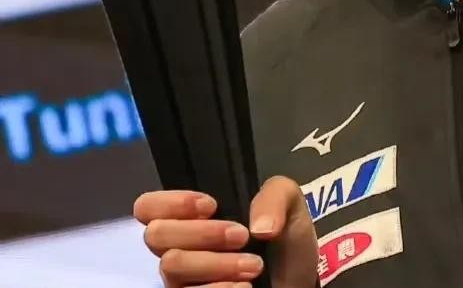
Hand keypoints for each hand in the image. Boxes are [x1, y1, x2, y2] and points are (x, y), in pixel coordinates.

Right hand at [134, 177, 317, 287]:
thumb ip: (274, 197)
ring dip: (217, 264)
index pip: (149, 206)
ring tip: (254, 266)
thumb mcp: (288, 202)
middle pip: (157, 235)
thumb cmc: (283, 237)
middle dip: (203, 233)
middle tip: (242, 237)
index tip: (211, 205)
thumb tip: (259, 228)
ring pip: (172, 267)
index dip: (172, 202)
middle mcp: (179, 247)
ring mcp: (183, 280)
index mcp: (193, 216)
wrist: (298, 278)